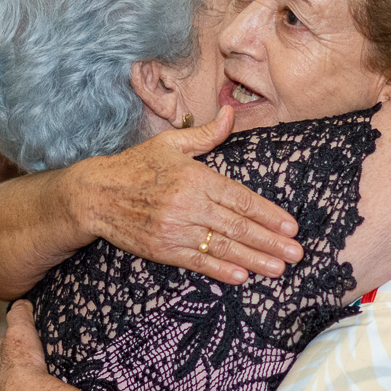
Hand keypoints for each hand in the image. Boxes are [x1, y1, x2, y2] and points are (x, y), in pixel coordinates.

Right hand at [86, 106, 302, 283]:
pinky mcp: (163, 249)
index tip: (290, 225)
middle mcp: (188, 205)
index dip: (268, 214)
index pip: (241, 198)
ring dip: (254, 259)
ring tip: (279, 268)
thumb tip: (230, 113)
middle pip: (238, 226)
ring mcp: (176, 230)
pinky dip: (221, 270)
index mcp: (195, 178)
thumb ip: (205, 134)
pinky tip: (242, 276)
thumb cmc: (135, 166)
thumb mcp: (170, 143)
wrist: (94, 195)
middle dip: (271, 241)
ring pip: (223, 247)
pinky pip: (198, 261)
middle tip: (296, 252)